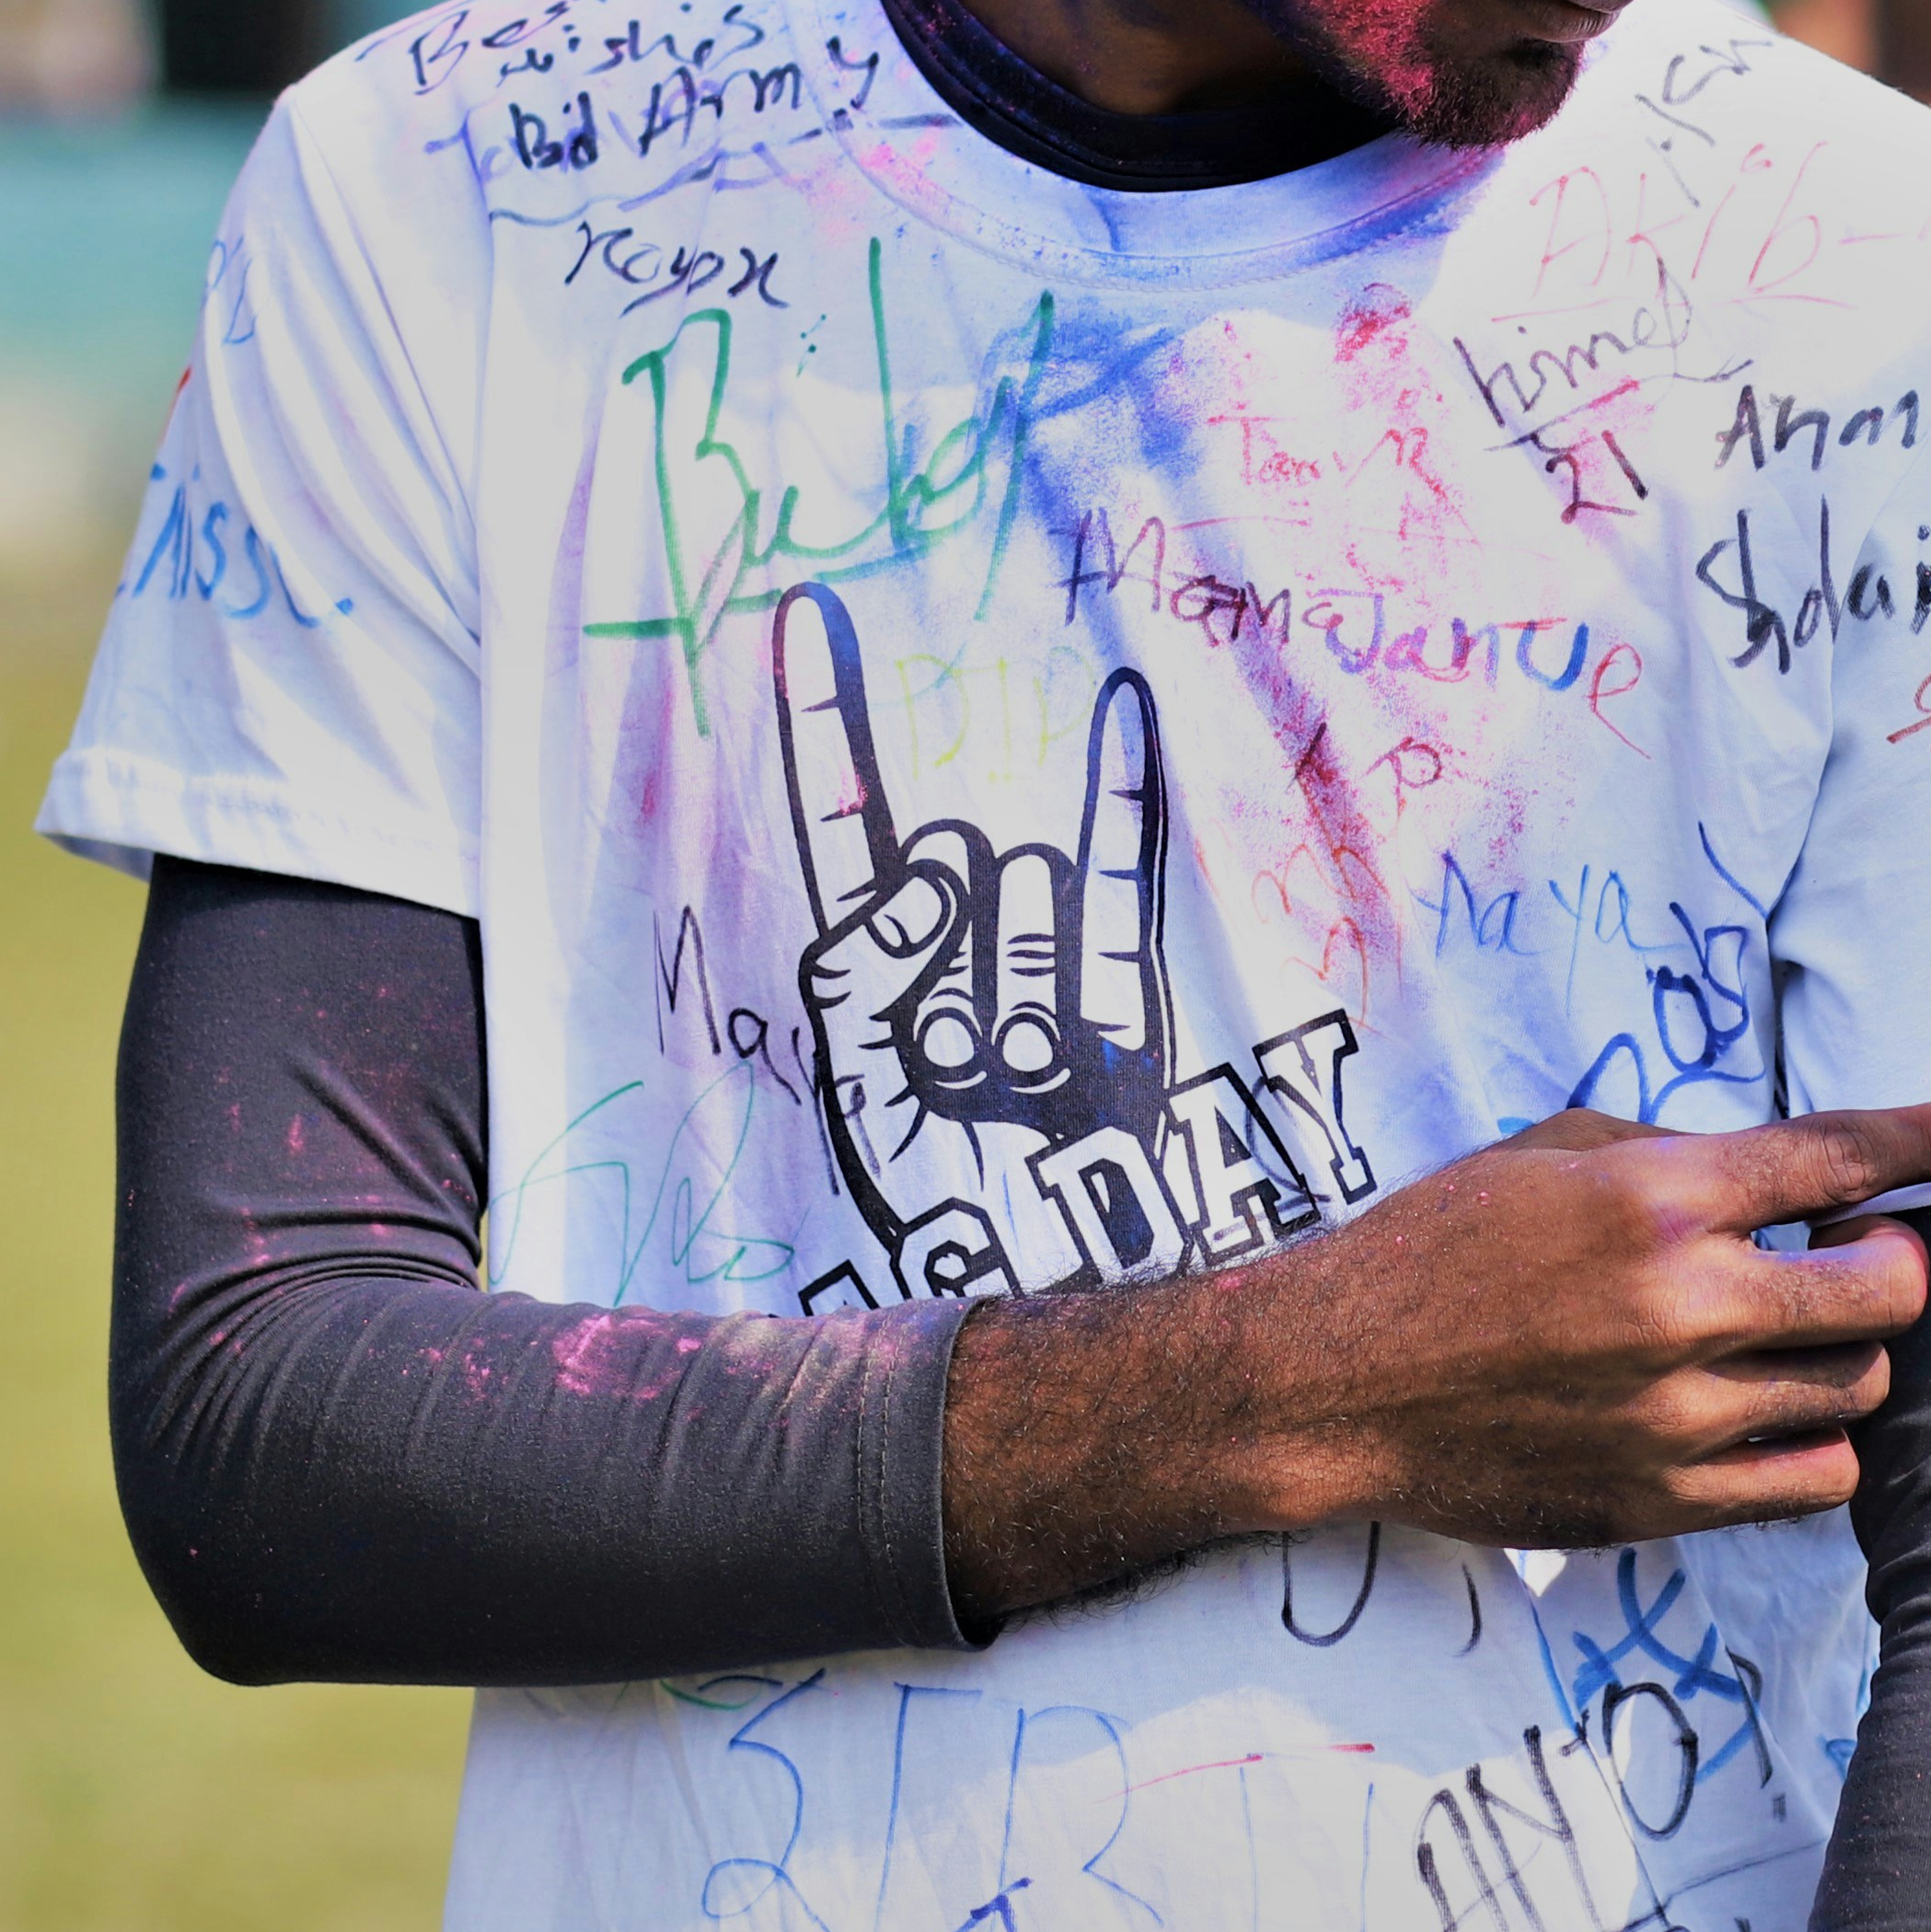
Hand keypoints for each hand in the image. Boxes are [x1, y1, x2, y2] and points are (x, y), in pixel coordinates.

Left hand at [779, 584, 1275, 1304]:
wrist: (1043, 1315)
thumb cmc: (935, 1211)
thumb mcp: (856, 1098)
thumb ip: (867, 973)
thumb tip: (945, 874)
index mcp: (874, 968)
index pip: (843, 825)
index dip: (823, 725)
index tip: (802, 615)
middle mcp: (962, 949)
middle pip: (954, 874)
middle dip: (950, 966)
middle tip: (958, 1078)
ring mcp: (1047, 970)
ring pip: (1029, 908)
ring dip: (1018, 1005)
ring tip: (1017, 1102)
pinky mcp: (1128, 1004)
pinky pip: (1123, 889)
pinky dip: (1121, 794)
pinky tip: (1125, 702)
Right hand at [1220, 1099, 1930, 1547]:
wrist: (1337, 1384)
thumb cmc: (1436, 1248)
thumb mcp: (1550, 1153)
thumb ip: (1677, 1154)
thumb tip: (1786, 1173)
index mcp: (1655, 1199)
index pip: (1841, 1157)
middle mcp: (1682, 1307)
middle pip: (1885, 1291)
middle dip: (1896, 1260)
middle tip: (1851, 1249)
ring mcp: (1678, 1417)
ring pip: (1858, 1389)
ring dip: (1850, 1350)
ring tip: (1794, 1330)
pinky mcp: (1663, 1502)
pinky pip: (1814, 1481)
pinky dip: (1820, 1441)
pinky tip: (1774, 1409)